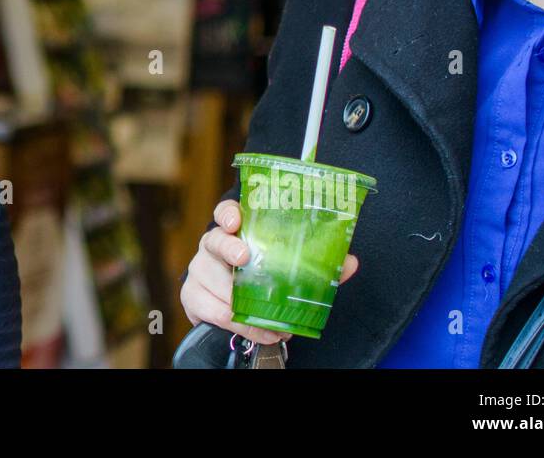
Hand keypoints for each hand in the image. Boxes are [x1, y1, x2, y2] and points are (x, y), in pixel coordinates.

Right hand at [180, 198, 360, 344]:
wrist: (230, 307)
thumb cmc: (259, 278)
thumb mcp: (288, 267)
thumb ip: (317, 264)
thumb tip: (350, 262)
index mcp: (235, 232)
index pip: (226, 213)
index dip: (229, 213)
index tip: (236, 220)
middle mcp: (212, 246)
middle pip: (213, 240)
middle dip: (228, 247)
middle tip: (245, 258)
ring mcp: (199, 271)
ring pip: (212, 280)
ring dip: (239, 299)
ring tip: (268, 315)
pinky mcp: (193, 297)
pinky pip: (213, 311)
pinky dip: (239, 324)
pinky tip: (260, 331)